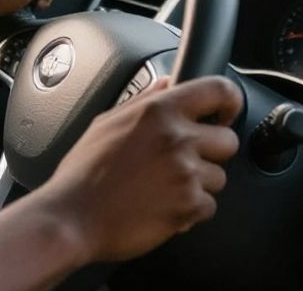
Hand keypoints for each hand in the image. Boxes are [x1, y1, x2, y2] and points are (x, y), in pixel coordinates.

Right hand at [33, 76, 243, 263]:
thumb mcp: (106, 123)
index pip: (217, 90)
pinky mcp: (188, 205)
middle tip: (181, 162)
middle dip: (210, 153)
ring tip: (162, 188)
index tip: (225, 114)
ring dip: (197, 185)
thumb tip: (167, 84)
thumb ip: (143, 100)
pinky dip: (190, 211)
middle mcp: (176, 138)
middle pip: (228, 141)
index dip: (230, 101)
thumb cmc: (83, 173)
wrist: (72, 218)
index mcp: (158, 112)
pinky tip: (161, 206)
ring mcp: (185, 173)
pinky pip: (209, 206)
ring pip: (219, 177)